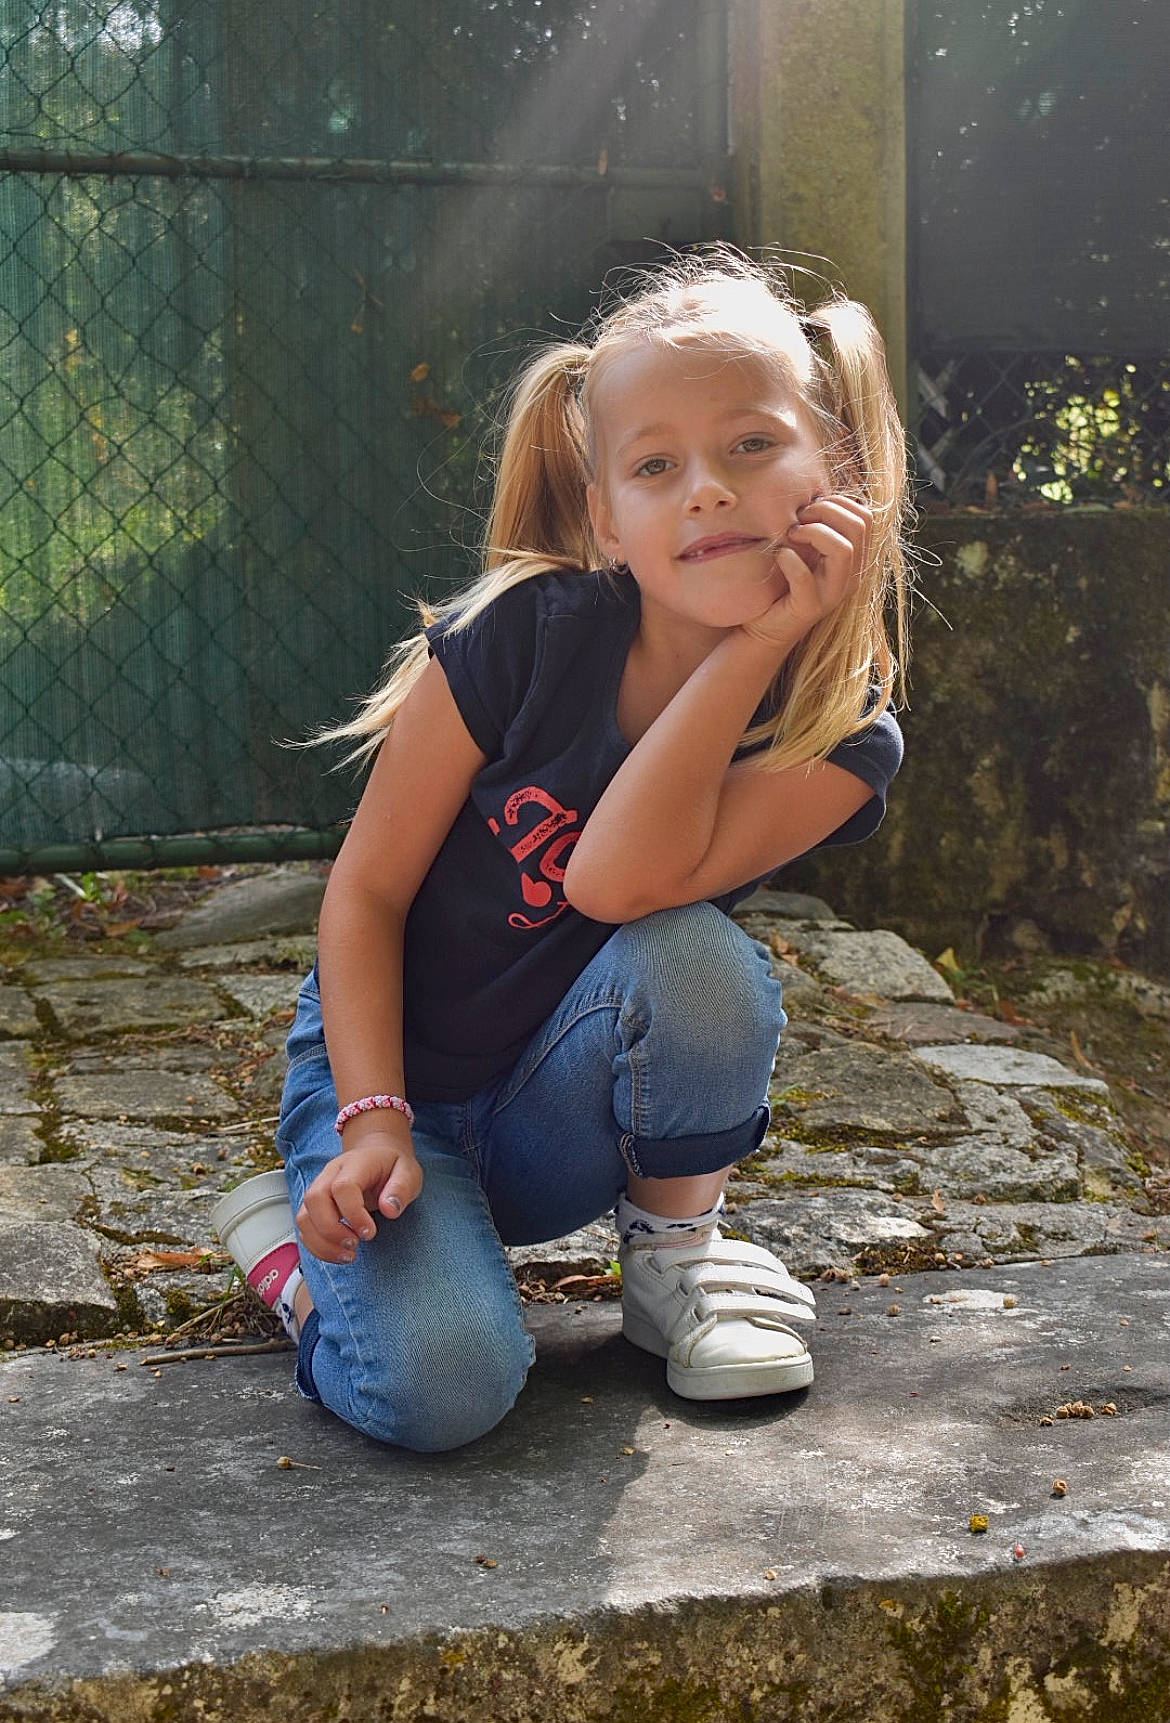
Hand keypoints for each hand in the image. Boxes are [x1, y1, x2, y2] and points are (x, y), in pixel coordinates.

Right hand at [296, 1130, 423, 1263]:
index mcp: (355, 1163)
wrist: (376, 1156)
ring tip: (348, 1255)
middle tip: (355, 1245)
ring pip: (304, 1217)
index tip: (370, 1232)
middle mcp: (330, 1174)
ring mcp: (319, 1189)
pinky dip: (318, 1247)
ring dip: (322, 1243)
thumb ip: (401, 1188)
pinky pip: (304, 1229)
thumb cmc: (391, 1167)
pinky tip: (339, 1253)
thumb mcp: (408, 1172)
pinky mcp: (314, 1207)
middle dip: (331, 1230)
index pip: (342, 1187)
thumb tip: (389, 1209)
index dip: (353, 1213)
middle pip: (314, 1199)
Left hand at [741, 494, 871, 649]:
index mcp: (854, 560)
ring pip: (844, 549)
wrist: (764, 628)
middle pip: (859, 527)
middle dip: (825, 512)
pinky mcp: (810, 608)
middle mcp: (851, 577)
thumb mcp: (804, 549)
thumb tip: (815, 493)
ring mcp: (833, 594)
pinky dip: (788, 559)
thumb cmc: (782, 583)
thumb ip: (817, 526)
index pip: (866, 517)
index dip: (838, 503)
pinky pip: (805, 576)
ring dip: (812, 532)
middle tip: (798, 520)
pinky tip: (779, 556)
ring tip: (790, 536)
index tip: (809, 509)